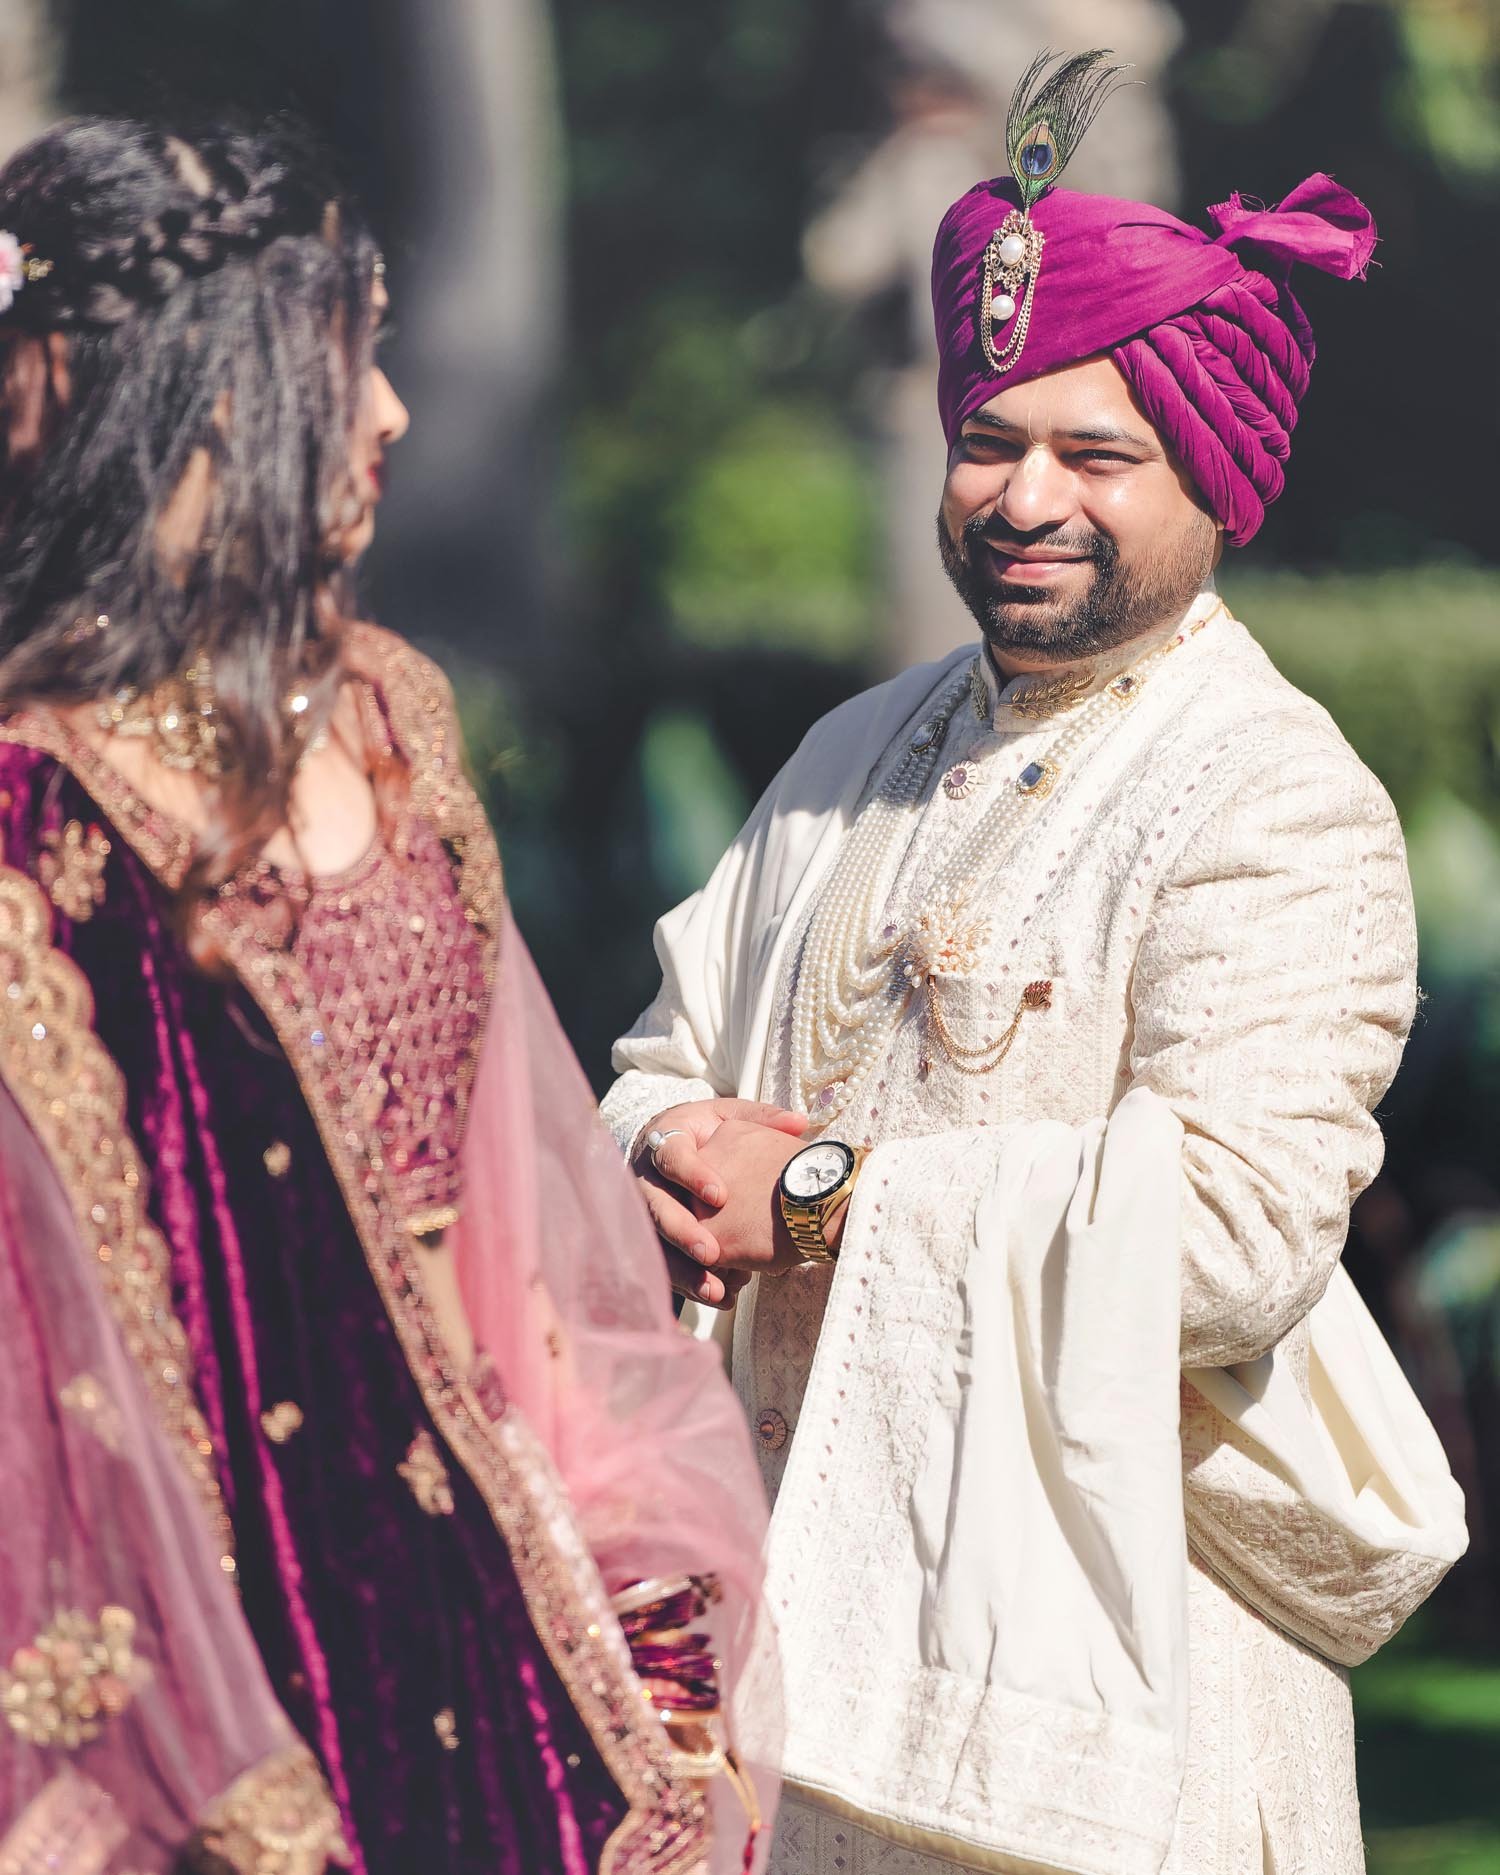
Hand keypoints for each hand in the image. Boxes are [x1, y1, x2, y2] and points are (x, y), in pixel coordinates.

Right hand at [632, 1099, 806, 1306]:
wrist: (673, 1144)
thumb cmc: (708, 1131)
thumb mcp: (730, 1116)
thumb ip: (762, 1119)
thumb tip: (800, 1122)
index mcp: (667, 1140)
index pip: (672, 1157)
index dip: (692, 1176)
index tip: (720, 1196)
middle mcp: (648, 1176)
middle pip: (654, 1207)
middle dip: (682, 1232)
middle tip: (710, 1253)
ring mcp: (646, 1209)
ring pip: (656, 1242)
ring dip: (682, 1268)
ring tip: (713, 1288)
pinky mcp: (652, 1236)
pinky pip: (664, 1262)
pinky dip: (687, 1282)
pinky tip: (715, 1295)